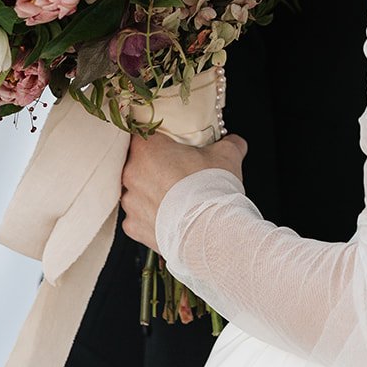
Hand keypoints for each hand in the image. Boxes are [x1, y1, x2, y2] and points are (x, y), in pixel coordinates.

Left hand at [120, 130, 246, 251]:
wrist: (210, 233)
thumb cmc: (212, 191)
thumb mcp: (227, 156)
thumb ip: (229, 144)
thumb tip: (235, 142)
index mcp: (148, 150)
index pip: (141, 134)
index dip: (156, 138)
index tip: (168, 144)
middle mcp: (132, 174)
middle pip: (138, 163)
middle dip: (155, 166)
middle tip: (177, 171)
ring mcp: (130, 203)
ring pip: (137, 192)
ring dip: (152, 192)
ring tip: (176, 198)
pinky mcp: (134, 227)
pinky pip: (139, 217)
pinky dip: (151, 217)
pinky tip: (170, 217)